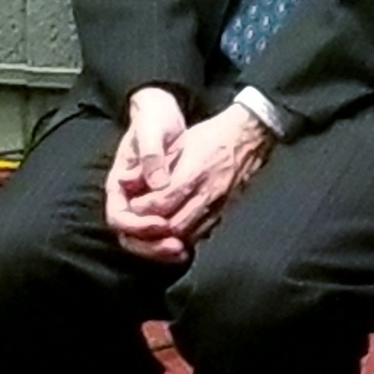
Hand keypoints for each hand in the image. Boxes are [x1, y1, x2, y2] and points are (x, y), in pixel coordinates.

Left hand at [110, 102, 274, 257]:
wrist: (249, 137)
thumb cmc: (211, 136)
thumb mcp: (178, 142)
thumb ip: (152, 164)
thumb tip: (124, 181)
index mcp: (193, 172)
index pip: (161, 202)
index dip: (142, 207)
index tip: (134, 202)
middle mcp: (207, 192)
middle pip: (174, 224)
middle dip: (152, 228)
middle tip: (140, 221)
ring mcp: (218, 203)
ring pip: (188, 233)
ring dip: (168, 236)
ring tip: (154, 228)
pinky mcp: (225, 209)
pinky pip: (202, 232)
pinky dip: (185, 236)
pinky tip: (175, 231)